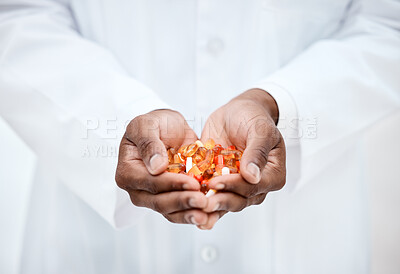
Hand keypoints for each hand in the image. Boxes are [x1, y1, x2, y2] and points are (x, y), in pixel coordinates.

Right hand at [116, 109, 209, 224]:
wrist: (171, 128)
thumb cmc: (156, 124)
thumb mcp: (147, 124)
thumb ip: (148, 143)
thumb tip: (156, 167)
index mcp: (128, 172)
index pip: (149, 182)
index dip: (171, 184)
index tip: (192, 183)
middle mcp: (138, 190)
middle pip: (159, 202)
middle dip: (182, 202)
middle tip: (203, 201)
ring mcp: (154, 198)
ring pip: (170, 212)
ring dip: (189, 214)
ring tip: (207, 213)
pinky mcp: (171, 200)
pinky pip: (181, 212)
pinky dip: (195, 214)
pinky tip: (210, 215)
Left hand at [198, 89, 285, 228]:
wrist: (236, 112)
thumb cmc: (253, 118)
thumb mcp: (260, 129)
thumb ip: (257, 152)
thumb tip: (253, 176)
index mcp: (272, 175)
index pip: (254, 187)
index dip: (235, 186)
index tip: (217, 182)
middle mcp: (256, 186)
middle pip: (239, 200)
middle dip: (220, 201)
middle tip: (202, 201)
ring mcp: (237, 186)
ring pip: (224, 202)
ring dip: (209, 207)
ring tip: (194, 210)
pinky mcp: (220, 182)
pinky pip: (211, 194)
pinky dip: (200, 200)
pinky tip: (188, 206)